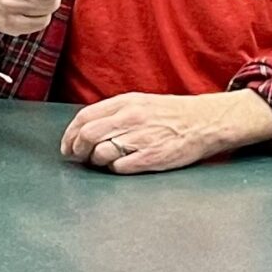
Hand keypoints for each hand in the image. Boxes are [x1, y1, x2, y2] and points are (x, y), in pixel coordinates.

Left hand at [59, 90, 271, 174]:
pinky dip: (115, 169)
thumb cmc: (172, 114)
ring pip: (101, 153)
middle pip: (88, 136)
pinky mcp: (150, 158)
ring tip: (103, 161)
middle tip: (79, 156)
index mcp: (126, 102)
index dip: (70, 133)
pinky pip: (119, 168)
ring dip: (96, 161)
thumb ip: (115, 112)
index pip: (85, 117)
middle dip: (77, 149)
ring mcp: (140, 139)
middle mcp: (130, 119)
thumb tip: (88, 127)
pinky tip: (122, 165)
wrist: (205, 122)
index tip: (67, 145)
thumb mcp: (141, 102)